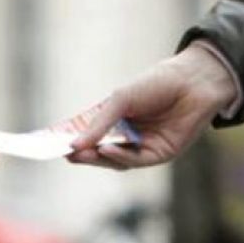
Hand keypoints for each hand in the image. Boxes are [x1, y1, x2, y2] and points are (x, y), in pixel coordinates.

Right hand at [68, 45, 235, 169]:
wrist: (193, 81)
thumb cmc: (156, 84)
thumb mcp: (120, 100)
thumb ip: (99, 123)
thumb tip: (75, 145)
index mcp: (116, 119)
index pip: (90, 134)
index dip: (72, 140)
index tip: (50, 143)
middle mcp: (128, 135)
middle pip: (100, 151)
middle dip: (83, 154)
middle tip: (64, 153)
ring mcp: (143, 146)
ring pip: (116, 161)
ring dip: (98, 158)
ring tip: (80, 153)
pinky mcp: (160, 154)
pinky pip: (136, 161)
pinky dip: (120, 157)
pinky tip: (107, 150)